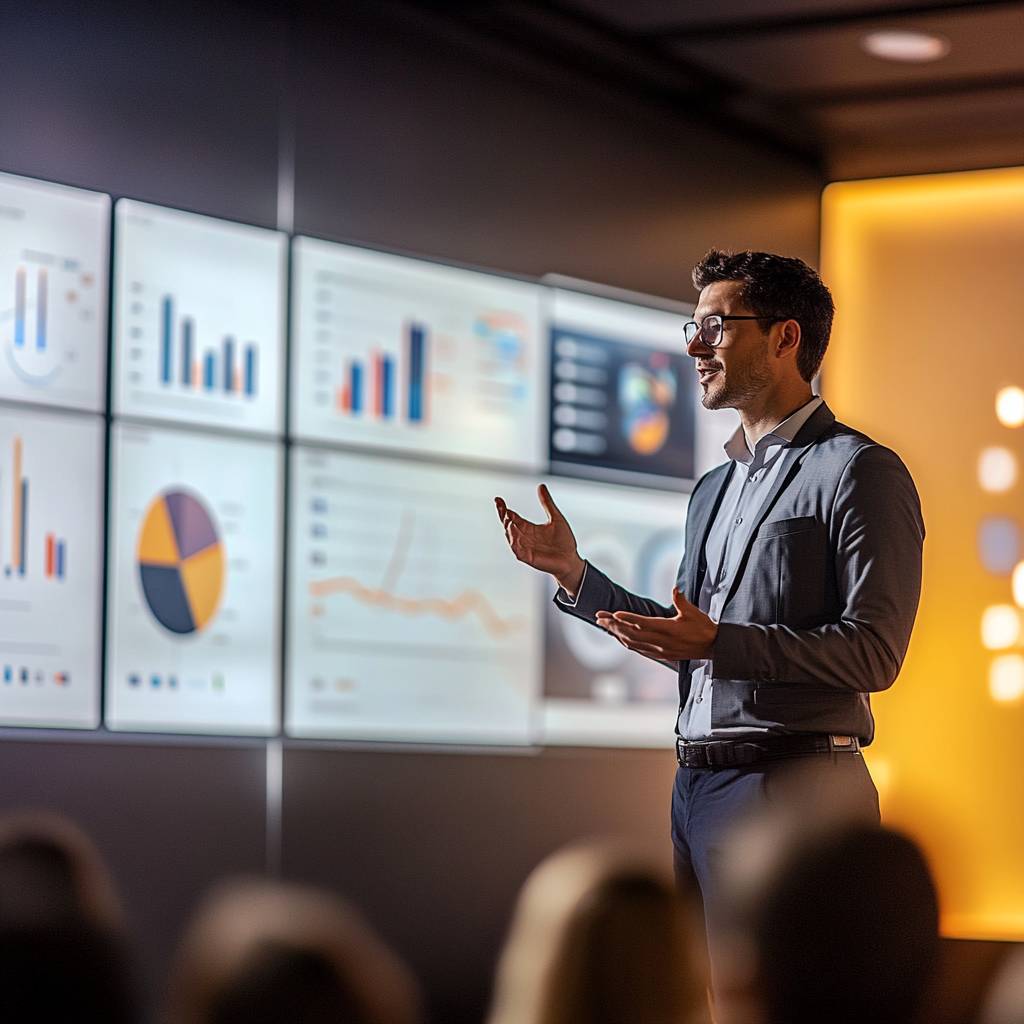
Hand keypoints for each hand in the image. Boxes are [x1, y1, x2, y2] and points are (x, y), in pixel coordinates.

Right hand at [494, 484, 584, 592]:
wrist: (571, 559)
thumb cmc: (564, 540)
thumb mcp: (556, 517)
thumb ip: (547, 503)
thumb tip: (541, 485)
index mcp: (528, 528)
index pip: (512, 517)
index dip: (504, 509)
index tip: (498, 499)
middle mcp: (524, 537)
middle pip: (508, 526)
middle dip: (504, 517)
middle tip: (502, 507)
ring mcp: (525, 548)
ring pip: (511, 537)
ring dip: (509, 529)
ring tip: (508, 519)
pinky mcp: (528, 558)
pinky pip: (518, 550)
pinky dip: (514, 542)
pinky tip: (514, 534)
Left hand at [596, 587, 717, 660]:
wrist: (713, 648)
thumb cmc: (704, 627)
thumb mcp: (694, 612)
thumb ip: (682, 601)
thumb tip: (675, 588)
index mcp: (668, 629)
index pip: (643, 623)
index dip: (628, 619)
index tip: (614, 614)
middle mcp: (661, 642)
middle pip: (632, 633)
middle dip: (614, 625)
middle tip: (600, 617)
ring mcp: (660, 650)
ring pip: (633, 643)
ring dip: (617, 634)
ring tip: (605, 625)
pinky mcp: (661, 654)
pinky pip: (639, 649)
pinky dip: (627, 642)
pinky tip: (620, 637)